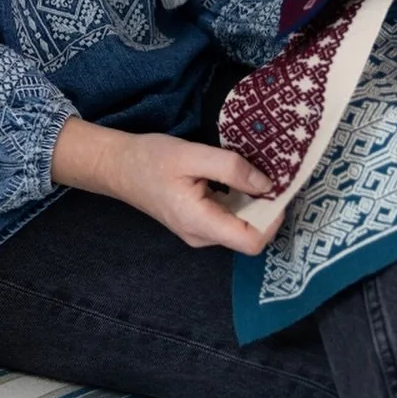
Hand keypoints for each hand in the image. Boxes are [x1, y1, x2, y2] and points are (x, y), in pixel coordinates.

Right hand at [51, 118, 281, 255]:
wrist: (117, 166)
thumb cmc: (150, 158)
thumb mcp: (191, 155)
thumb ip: (231, 168)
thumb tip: (267, 184)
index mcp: (200, 223)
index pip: (252, 242)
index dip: (273, 219)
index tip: (279, 189)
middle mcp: (202, 236)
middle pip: (250, 235)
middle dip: (267, 209)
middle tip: (273, 175)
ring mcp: (198, 233)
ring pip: (240, 227)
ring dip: (254, 205)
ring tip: (255, 174)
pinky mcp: (196, 223)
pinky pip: (228, 220)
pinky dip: (240, 203)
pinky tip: (237, 180)